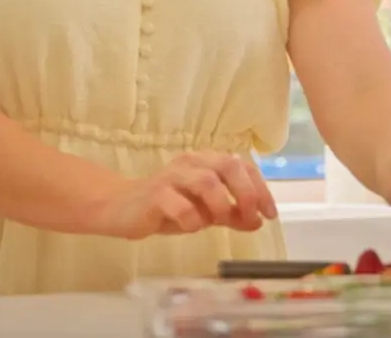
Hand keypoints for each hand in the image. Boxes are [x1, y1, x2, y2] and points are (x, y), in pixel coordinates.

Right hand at [95, 152, 278, 239]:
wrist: (121, 208)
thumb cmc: (167, 208)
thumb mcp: (205, 212)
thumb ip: (231, 214)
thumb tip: (259, 220)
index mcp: (207, 162)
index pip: (243, 166)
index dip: (260, 189)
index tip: (269, 214)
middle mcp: (192, 163)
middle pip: (229, 166)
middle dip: (246, 193)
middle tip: (251, 217)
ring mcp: (172, 176)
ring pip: (207, 182)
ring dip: (221, 205)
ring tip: (220, 222)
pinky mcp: (154, 194)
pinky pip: (180, 205)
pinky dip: (192, 219)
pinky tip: (191, 227)